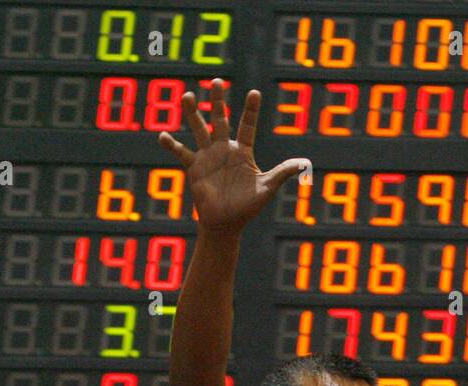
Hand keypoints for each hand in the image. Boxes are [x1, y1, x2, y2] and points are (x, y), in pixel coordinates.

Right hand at [158, 79, 307, 235]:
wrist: (226, 223)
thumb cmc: (247, 207)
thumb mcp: (267, 188)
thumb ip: (282, 172)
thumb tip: (305, 163)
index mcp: (243, 151)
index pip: (247, 125)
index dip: (250, 110)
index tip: (254, 93)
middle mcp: (224, 149)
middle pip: (220, 119)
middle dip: (218, 101)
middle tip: (216, 81)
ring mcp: (208, 156)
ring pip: (199, 129)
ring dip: (192, 113)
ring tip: (188, 96)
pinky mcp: (194, 167)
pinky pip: (181, 152)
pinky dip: (171, 145)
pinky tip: (162, 135)